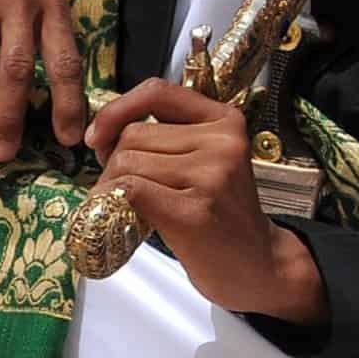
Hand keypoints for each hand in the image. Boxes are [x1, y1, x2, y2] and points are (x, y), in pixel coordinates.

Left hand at [80, 79, 320, 322]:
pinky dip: (114, 201)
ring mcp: (211, 176)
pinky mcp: (194, 210)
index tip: (99, 136)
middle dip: (114, 162)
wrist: (259, 265)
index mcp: (225, 121)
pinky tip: (125, 216)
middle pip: (134, 134)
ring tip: (131, 208)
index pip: (157, 92)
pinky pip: (131, 190)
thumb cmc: (223, 217)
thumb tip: (102, 132)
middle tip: (124, 190)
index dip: (117, 110)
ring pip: (127, 162)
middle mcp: (222, 142)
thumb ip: (169, 138)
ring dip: (113, 186)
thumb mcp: (208, 162)